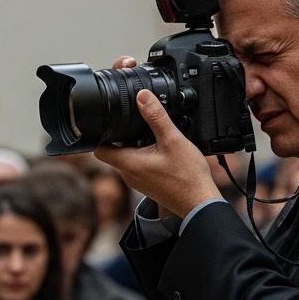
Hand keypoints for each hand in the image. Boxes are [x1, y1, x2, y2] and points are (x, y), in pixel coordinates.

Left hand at [93, 56, 220, 218]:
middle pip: (114, 149)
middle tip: (138, 122)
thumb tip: (142, 96)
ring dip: (137, 143)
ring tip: (153, 134)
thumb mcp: (172, 140)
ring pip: (129, 156)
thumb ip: (156, 117)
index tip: (110, 120)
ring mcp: (138, 180)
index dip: (100, 132)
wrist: (200, 203)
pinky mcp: (148, 183)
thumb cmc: (187, 178)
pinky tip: (162, 148)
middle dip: (123, 134)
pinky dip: (147, 153)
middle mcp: (128, 174)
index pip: (99, 148)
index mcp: (128, 163)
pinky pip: (140, 164)